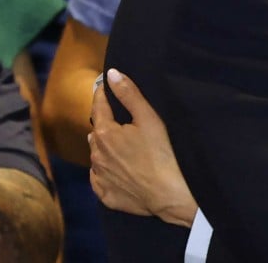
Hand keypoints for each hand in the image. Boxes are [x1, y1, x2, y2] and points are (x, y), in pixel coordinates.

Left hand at [89, 69, 197, 226]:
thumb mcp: (149, 118)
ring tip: (121, 144)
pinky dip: (106, 170)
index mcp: (105, 133)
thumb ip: (129, 94)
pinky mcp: (106, 195)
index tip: (102, 85)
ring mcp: (100, 177)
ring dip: (105, 147)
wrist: (170, 194)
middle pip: (97, 132)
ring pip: (97, 156)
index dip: (101, 94)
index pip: (98, 107)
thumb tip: (111, 73)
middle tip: (120, 119)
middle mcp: (96, 155)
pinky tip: (120, 169)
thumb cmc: (163, 153)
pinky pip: (100, 178)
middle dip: (105, 123)